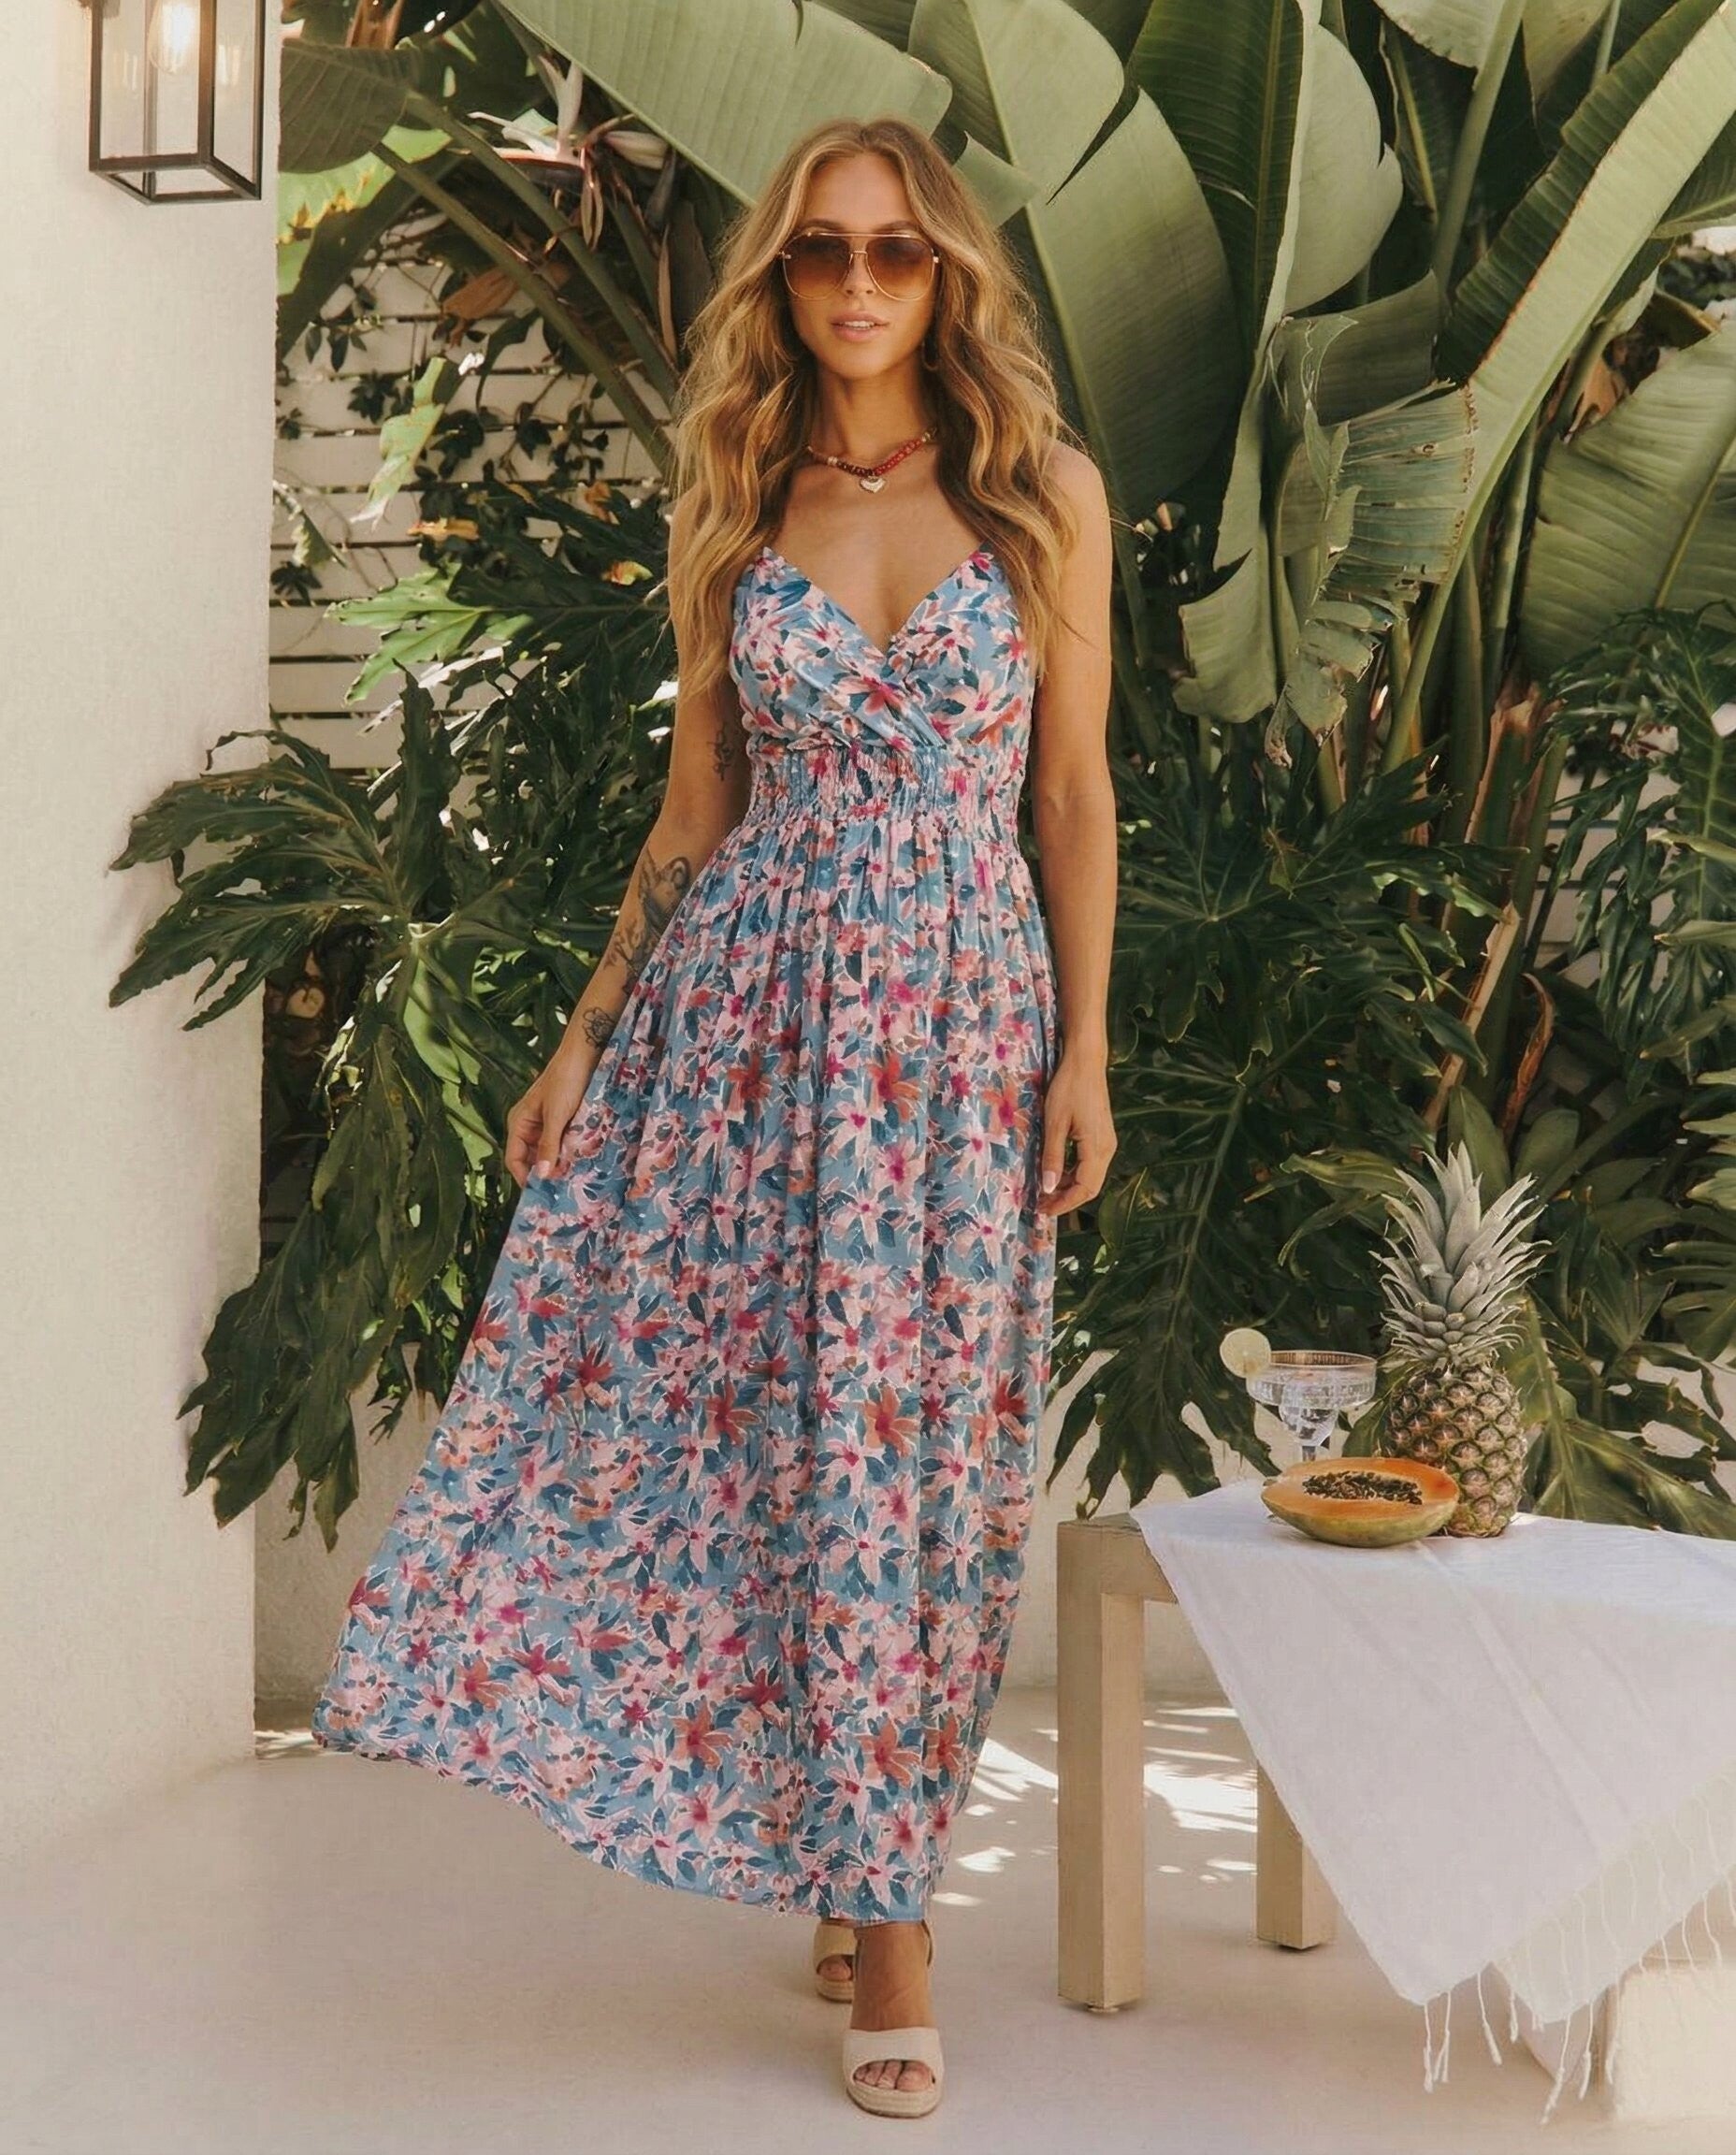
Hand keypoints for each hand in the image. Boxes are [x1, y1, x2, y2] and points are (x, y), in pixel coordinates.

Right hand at [504, 1045, 598, 1188]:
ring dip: (557, 1164)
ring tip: (570, 1181)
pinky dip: (568, 1154)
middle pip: (530, 1158)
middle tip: (559, 1191)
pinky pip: (561, 1144)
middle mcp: (530, 1125)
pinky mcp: (563, 1121)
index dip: (524, 1177)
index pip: (514, 1159)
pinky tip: (579, 1163)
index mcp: (519, 1122)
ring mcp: (547, 1124)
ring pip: (547, 1153)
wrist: (585, 1055)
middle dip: (543, 1173)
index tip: (540, 1193)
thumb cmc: (566, 1081)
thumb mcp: (556, 1115)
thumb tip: (541, 1175)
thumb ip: (547, 1145)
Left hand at [1037, 1048, 1114, 1216]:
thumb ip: (1052, 1157)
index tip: (1043, 1210)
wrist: (1086, 1062)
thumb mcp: (1054, 1123)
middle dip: (1066, 1200)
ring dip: (1069, 1188)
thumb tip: (1048, 1188)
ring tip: (1046, 1192)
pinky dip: (1073, 1174)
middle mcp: (1107, 1150)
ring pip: (1090, 1177)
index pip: (1084, 1189)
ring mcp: (1107, 1143)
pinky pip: (1090, 1165)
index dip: (1064, 1204)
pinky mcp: (1102, 1136)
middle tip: (1041, 1205)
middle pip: (1090, 1187)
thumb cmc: (1068, 1088)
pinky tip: (1056, 1173)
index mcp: (1097, 1149)